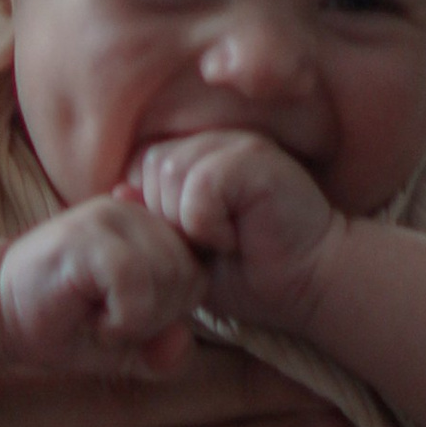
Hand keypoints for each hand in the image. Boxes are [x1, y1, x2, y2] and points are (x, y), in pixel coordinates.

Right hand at [0, 197, 206, 372]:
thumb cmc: (60, 325)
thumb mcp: (124, 347)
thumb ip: (163, 353)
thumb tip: (182, 341)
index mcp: (149, 227)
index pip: (199, 272)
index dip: (172, 311)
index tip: (129, 319)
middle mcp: (135, 213)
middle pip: (191, 276)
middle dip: (158, 317)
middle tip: (113, 323)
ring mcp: (111, 218)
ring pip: (168, 276)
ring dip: (138, 318)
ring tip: (100, 318)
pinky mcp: (88, 236)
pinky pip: (136, 281)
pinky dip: (121, 316)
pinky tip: (92, 317)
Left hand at [144, 131, 334, 325]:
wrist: (308, 286)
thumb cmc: (248, 273)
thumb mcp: (185, 251)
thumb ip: (153, 220)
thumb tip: (116, 192)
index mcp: (198, 155)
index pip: (139, 170)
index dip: (156, 215)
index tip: (196, 241)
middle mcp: (215, 140)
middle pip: (149, 170)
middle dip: (170, 220)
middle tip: (215, 242)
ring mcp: (236, 142)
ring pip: (170, 176)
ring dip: (191, 225)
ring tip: (229, 238)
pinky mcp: (254, 156)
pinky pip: (199, 188)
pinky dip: (210, 225)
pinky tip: (241, 236)